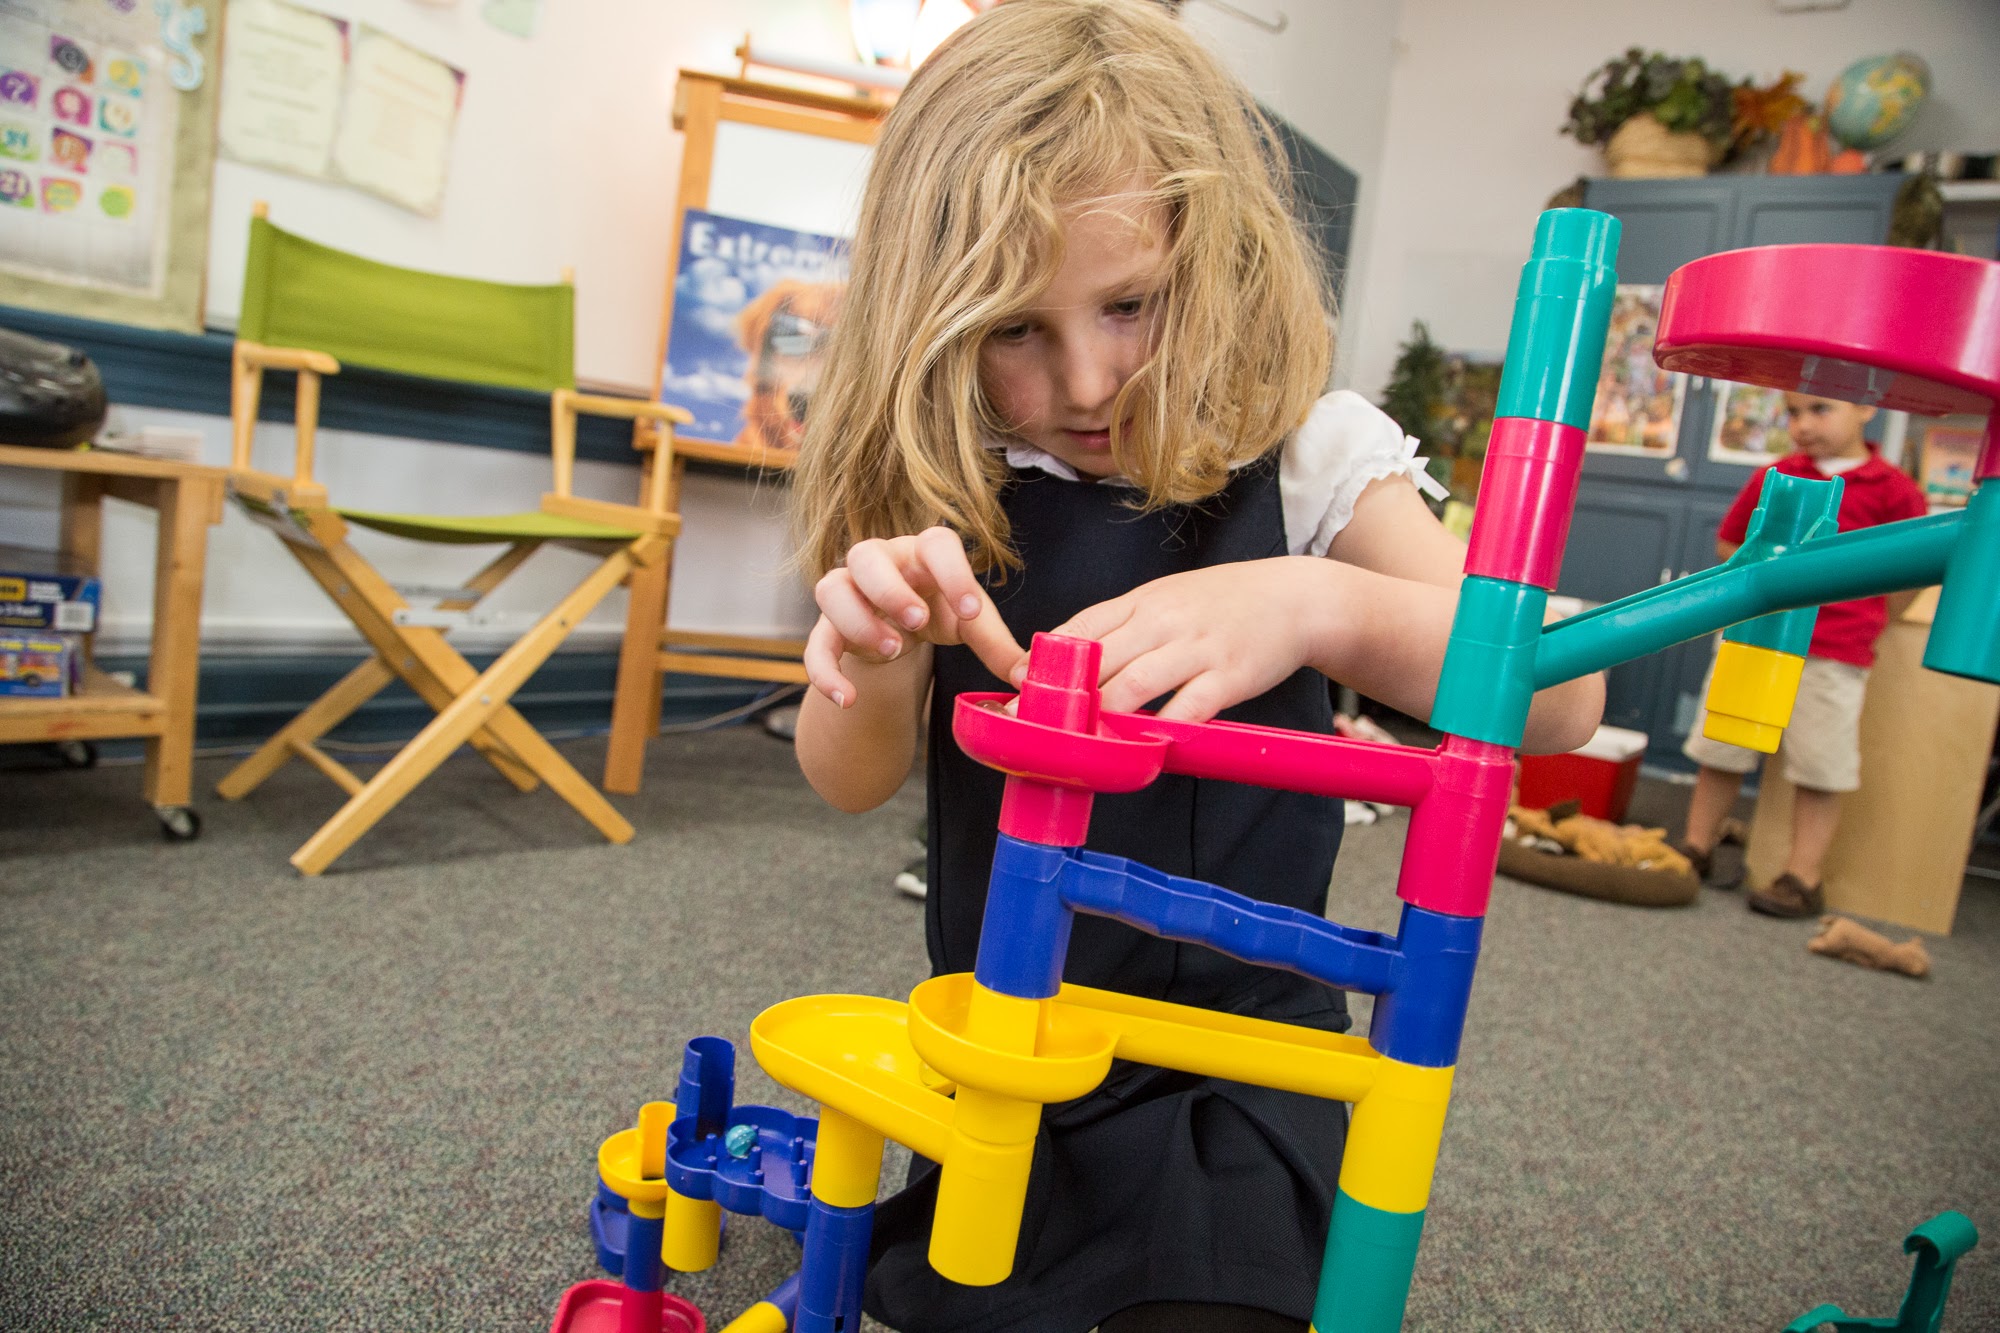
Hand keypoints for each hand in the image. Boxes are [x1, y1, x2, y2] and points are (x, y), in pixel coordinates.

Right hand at [806, 527, 1025, 707]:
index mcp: (923, 552)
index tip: (972, 612)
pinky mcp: (827, 626)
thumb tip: (1031, 678)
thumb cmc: (940, 610)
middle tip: (917, 622)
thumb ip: (998, 647)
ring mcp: (848, 589)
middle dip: (890, 589)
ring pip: (831, 589)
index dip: (953, 574)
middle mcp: (880, 561)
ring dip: (859, 622)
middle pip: (867, 554)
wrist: (900, 625)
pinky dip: (825, 673)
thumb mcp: (971, 625)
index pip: (936, 543)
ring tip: (893, 650)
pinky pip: (815, 643)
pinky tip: (847, 699)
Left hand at [1048, 557, 1330, 720]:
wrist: (1295, 597)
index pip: (1081, 627)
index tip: (1021, 687)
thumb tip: (1070, 654)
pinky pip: (1188, 708)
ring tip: (1083, 743)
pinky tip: (1145, 746)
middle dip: (1065, 698)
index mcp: (1142, 601)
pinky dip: (1162, 730)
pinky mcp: (1228, 676)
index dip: (1047, 660)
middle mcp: (1164, 621)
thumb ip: (1123, 625)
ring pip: (1134, 685)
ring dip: (1104, 717)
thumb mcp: (1168, 598)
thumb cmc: (1224, 602)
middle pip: (1099, 660)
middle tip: (1041, 728)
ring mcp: (1196, 648)